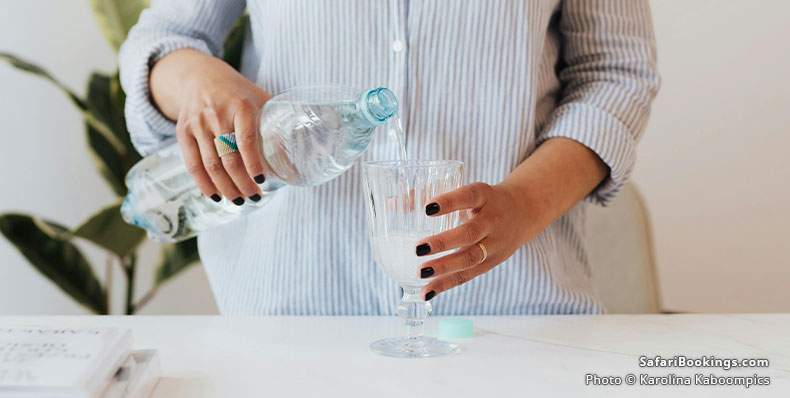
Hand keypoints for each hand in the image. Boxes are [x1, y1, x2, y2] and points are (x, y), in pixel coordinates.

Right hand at [151, 49, 271, 204]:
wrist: (200, 76)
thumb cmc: (238, 93)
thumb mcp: (259, 99)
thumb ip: (276, 122)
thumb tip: (299, 153)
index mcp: (240, 106)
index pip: (246, 139)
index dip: (254, 163)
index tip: (263, 181)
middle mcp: (216, 115)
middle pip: (228, 158)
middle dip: (242, 183)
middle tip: (255, 197)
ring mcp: (197, 124)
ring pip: (211, 165)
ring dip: (226, 188)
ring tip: (239, 201)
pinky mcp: (183, 132)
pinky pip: (192, 164)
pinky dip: (204, 184)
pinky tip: (216, 196)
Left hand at [415, 182, 536, 299]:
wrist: (524, 210)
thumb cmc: (483, 200)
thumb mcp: (468, 191)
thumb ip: (431, 196)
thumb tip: (392, 204)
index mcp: (485, 196)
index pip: (469, 197)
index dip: (450, 203)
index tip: (428, 208)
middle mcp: (492, 220)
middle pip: (470, 234)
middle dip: (444, 243)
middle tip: (418, 248)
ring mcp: (494, 244)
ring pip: (470, 258)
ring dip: (444, 268)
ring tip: (420, 272)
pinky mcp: (491, 262)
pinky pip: (468, 275)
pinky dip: (446, 284)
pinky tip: (427, 291)